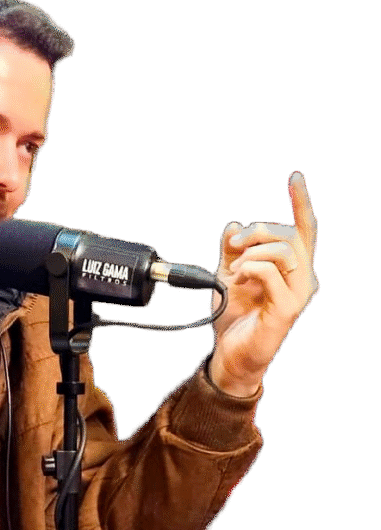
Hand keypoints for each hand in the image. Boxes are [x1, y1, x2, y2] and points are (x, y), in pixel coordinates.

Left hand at [208, 172, 318, 395]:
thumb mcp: (226, 273)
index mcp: (292, 267)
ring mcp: (298, 294)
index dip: (301, 203)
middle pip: (291, 235)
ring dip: (252, 252)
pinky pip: (272, 273)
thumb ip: (231, 249)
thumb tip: (234, 226)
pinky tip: (238, 277)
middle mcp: (302, 278)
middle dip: (259, 231)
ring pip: (284, 251)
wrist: (229, 351)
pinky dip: (250, 267)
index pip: (303, 230)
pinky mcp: (287, 309)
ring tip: (234, 267)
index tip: (295, 178)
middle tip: (234, 245)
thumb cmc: (234, 315)